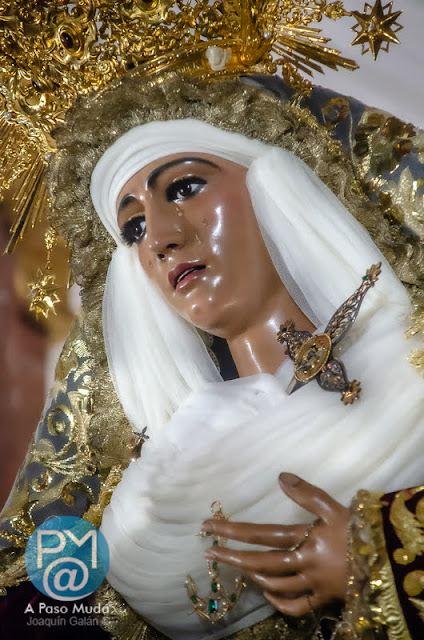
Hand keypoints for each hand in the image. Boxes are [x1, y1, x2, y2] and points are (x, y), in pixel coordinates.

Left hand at [202, 473, 348, 616]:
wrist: (388, 559)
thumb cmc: (360, 530)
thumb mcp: (334, 507)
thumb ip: (306, 493)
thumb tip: (280, 477)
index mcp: (304, 539)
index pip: (260, 534)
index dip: (232, 530)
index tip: (208, 527)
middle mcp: (304, 564)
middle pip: (261, 562)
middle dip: (232, 557)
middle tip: (209, 553)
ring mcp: (313, 584)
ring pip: (276, 584)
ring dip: (254, 575)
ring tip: (239, 567)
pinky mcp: (324, 598)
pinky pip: (297, 606)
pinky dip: (280, 602)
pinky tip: (268, 593)